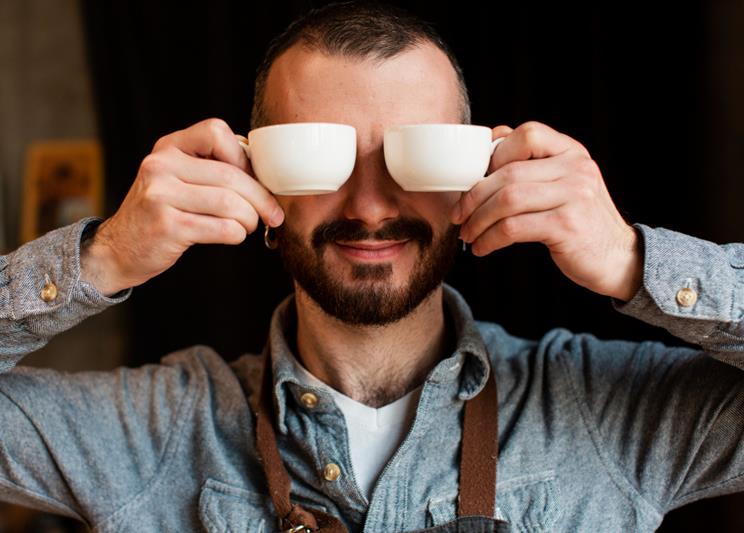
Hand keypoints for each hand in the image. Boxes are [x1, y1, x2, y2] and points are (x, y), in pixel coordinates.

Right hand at [81, 118, 283, 295]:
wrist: (119, 249)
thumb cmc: (161, 213)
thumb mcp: (178, 179)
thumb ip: (212, 168)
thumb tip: (264, 173)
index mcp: (168, 148)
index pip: (216, 132)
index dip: (243, 157)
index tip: (253, 179)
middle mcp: (161, 166)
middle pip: (231, 175)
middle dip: (261, 198)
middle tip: (272, 214)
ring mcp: (161, 196)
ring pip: (230, 203)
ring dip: (250, 218)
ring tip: (248, 225)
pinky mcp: (167, 226)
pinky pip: (221, 228)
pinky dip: (237, 233)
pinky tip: (233, 235)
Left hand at [450, 121, 641, 300]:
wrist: (618, 258)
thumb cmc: (578, 220)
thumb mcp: (563, 183)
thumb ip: (532, 162)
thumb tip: (491, 138)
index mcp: (571, 151)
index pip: (527, 134)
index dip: (494, 155)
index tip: (475, 181)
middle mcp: (576, 168)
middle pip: (508, 173)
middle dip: (473, 196)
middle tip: (459, 215)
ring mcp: (575, 195)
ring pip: (507, 200)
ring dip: (478, 220)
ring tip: (468, 234)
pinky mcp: (567, 225)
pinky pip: (514, 228)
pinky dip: (490, 239)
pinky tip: (482, 247)